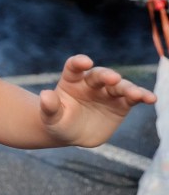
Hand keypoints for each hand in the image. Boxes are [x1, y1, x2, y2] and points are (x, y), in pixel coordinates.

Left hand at [40, 54, 156, 146]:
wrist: (71, 132)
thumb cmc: (58, 122)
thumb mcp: (50, 117)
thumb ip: (49, 106)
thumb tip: (44, 95)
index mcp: (71, 80)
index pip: (74, 67)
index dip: (79, 62)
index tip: (84, 62)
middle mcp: (91, 83)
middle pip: (100, 75)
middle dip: (107, 75)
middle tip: (113, 78)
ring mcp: (107, 92)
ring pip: (119, 86)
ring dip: (128, 88)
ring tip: (136, 94)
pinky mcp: (121, 103)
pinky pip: (133, 98)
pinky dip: (142, 96)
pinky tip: (150, 98)